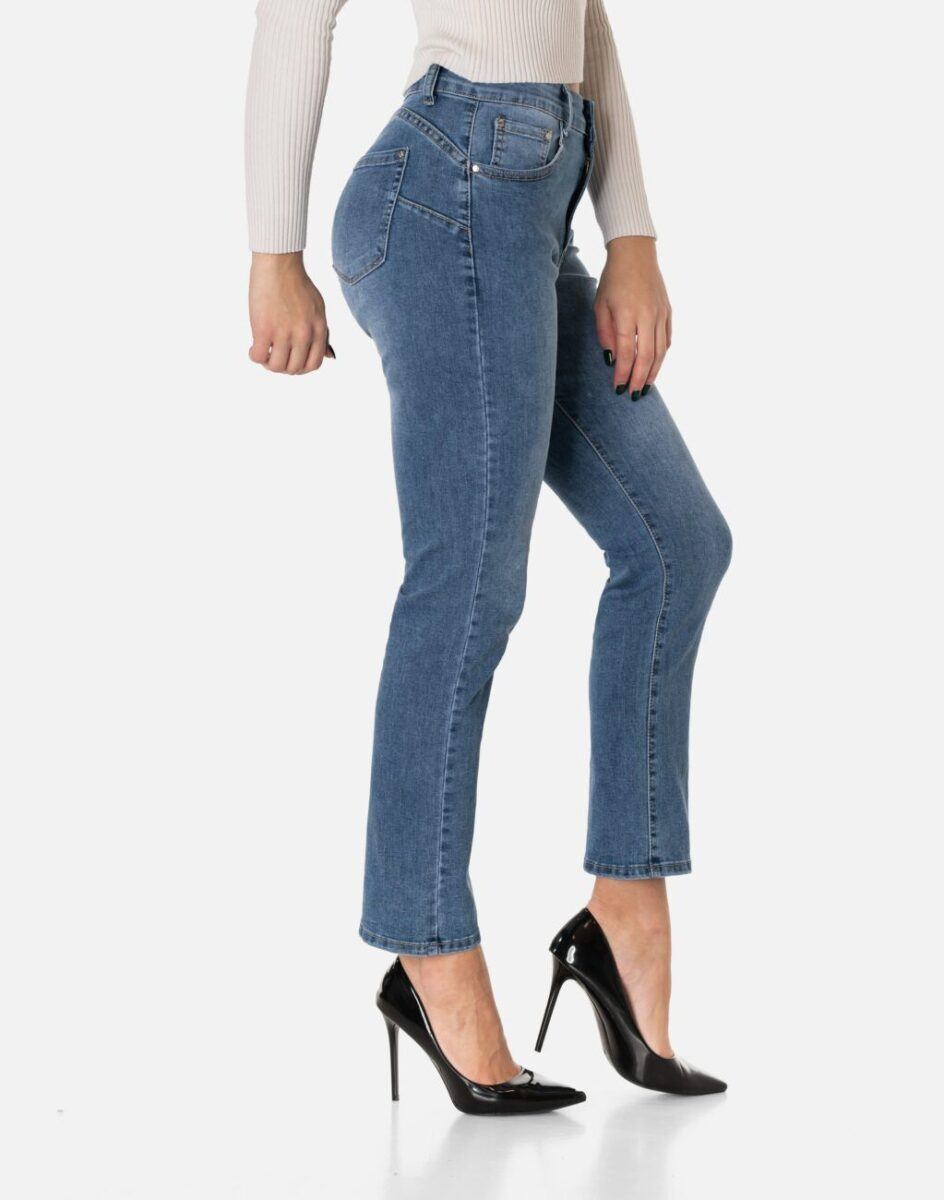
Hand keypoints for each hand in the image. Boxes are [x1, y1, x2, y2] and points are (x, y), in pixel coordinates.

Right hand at [248, 252, 334, 373]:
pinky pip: (259, 356)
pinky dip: (254, 356)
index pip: (313, 364)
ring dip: (268, 364)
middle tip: (274, 356)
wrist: (278, 263)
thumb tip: (331, 356)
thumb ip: (323, 333)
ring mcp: (284, 333)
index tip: (291, 360)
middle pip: (294, 368)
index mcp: (319, 329)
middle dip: (283, 366)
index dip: (301, 368)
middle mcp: (304, 334)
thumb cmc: (297, 284)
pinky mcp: (264, 329)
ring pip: (276, 366)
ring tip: (264, 353)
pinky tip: (253, 347)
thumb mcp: (318, 309)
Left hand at [594, 237, 670, 397]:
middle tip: (634, 394)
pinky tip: (655, 365)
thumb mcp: (600, 305)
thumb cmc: (613, 279)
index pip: (627, 353)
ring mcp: (660, 314)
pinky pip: (666, 339)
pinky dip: (661, 355)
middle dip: (640, 379)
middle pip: (646, 357)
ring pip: (660, 351)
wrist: (636, 253)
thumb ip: (605, 333)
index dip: (623, 373)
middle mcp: (647, 316)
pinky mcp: (668, 311)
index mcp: (628, 315)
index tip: (618, 387)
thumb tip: (612, 358)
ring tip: (646, 386)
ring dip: (653, 372)